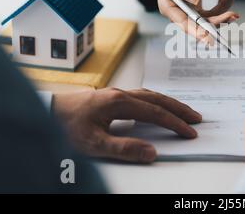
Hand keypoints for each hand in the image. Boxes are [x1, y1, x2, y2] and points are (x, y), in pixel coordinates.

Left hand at [52, 87, 201, 163]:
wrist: (47, 110)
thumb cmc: (67, 127)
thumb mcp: (94, 143)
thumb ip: (124, 148)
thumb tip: (152, 152)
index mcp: (120, 103)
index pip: (156, 113)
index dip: (175, 123)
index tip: (190, 132)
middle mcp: (121, 93)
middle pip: (158, 99)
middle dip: (179, 109)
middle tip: (197, 118)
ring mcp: (117, 92)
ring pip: (151, 95)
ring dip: (169, 103)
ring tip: (184, 111)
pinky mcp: (112, 96)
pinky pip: (143, 96)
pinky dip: (157, 101)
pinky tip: (157, 107)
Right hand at [152, 0, 239, 43]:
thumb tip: (195, 0)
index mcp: (169, 8)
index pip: (184, 24)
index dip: (197, 32)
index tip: (210, 36)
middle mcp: (180, 14)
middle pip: (201, 25)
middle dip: (219, 21)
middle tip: (233, 14)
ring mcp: (191, 12)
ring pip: (211, 18)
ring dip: (225, 7)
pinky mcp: (199, 8)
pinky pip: (215, 11)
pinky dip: (224, 2)